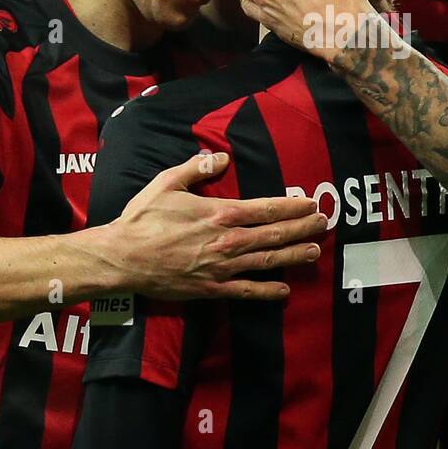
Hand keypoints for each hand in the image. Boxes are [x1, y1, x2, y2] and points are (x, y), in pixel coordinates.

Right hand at [98, 152, 326, 300]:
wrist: (122, 258)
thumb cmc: (143, 218)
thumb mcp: (167, 183)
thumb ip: (196, 168)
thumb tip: (221, 157)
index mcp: (220, 213)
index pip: (266, 208)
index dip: (292, 206)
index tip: (310, 203)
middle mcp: (228, 240)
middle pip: (274, 234)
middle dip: (302, 228)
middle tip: (324, 223)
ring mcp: (222, 267)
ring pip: (267, 260)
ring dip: (294, 255)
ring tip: (315, 251)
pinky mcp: (212, 289)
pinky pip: (246, 291)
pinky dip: (268, 291)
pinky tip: (285, 290)